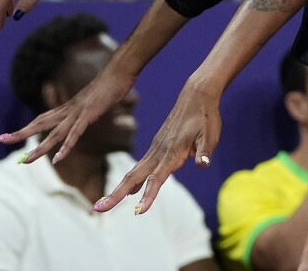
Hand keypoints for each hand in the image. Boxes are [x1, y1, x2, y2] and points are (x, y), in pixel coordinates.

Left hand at [0, 62, 135, 162]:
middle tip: (0, 140)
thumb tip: (85, 115)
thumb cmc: (110, 85)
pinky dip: (66, 146)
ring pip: (55, 133)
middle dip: (20, 133)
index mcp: (68, 108)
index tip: (7, 135)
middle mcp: (68, 110)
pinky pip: (75, 133)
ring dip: (40, 148)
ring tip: (26, 161)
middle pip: (40, 124)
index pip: (41, 119)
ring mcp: (78, 112)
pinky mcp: (89, 114)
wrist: (120, 71)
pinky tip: (58, 158)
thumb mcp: (94, 100)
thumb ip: (86, 110)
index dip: (25, 128)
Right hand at [94, 80, 219, 214]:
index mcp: (172, 151)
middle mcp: (159, 152)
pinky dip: (133, 180)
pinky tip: (131, 190)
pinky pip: (142, 166)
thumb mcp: (210, 134)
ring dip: (120, 189)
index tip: (139, 211)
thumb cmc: (206, 116)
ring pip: (134, 172)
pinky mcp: (158, 146)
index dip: (148, 195)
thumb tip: (203, 164)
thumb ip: (204, 151)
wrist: (196, 95)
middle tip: (97, 210)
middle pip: (134, 177)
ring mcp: (156, 148)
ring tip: (104, 204)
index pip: (157, 178)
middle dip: (116, 195)